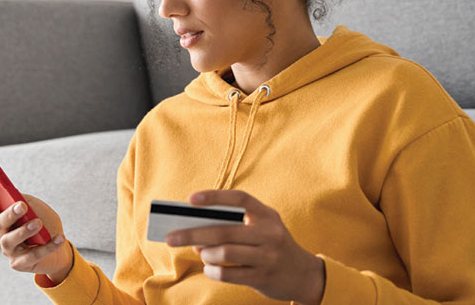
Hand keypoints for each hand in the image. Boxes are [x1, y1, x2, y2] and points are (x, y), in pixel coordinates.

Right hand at [0, 178, 73, 282]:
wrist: (59, 247)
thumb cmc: (45, 223)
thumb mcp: (37, 207)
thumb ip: (26, 201)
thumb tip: (17, 198)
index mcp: (1, 214)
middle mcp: (1, 232)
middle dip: (9, 214)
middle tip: (22, 206)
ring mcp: (8, 249)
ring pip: (10, 240)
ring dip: (24, 231)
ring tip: (38, 223)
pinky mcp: (18, 263)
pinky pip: (32, 255)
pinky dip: (48, 246)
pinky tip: (59, 238)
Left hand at [165, 190, 324, 304]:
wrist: (304, 275)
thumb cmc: (271, 246)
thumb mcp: (261, 229)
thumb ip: (233, 226)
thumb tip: (195, 231)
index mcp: (267, 215)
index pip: (240, 199)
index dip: (215, 197)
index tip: (190, 200)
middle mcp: (270, 233)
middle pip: (224, 230)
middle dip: (192, 233)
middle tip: (171, 237)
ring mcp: (268, 256)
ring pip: (225, 253)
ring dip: (206, 254)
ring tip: (201, 253)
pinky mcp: (263, 277)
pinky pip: (229, 274)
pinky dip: (213, 271)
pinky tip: (210, 268)